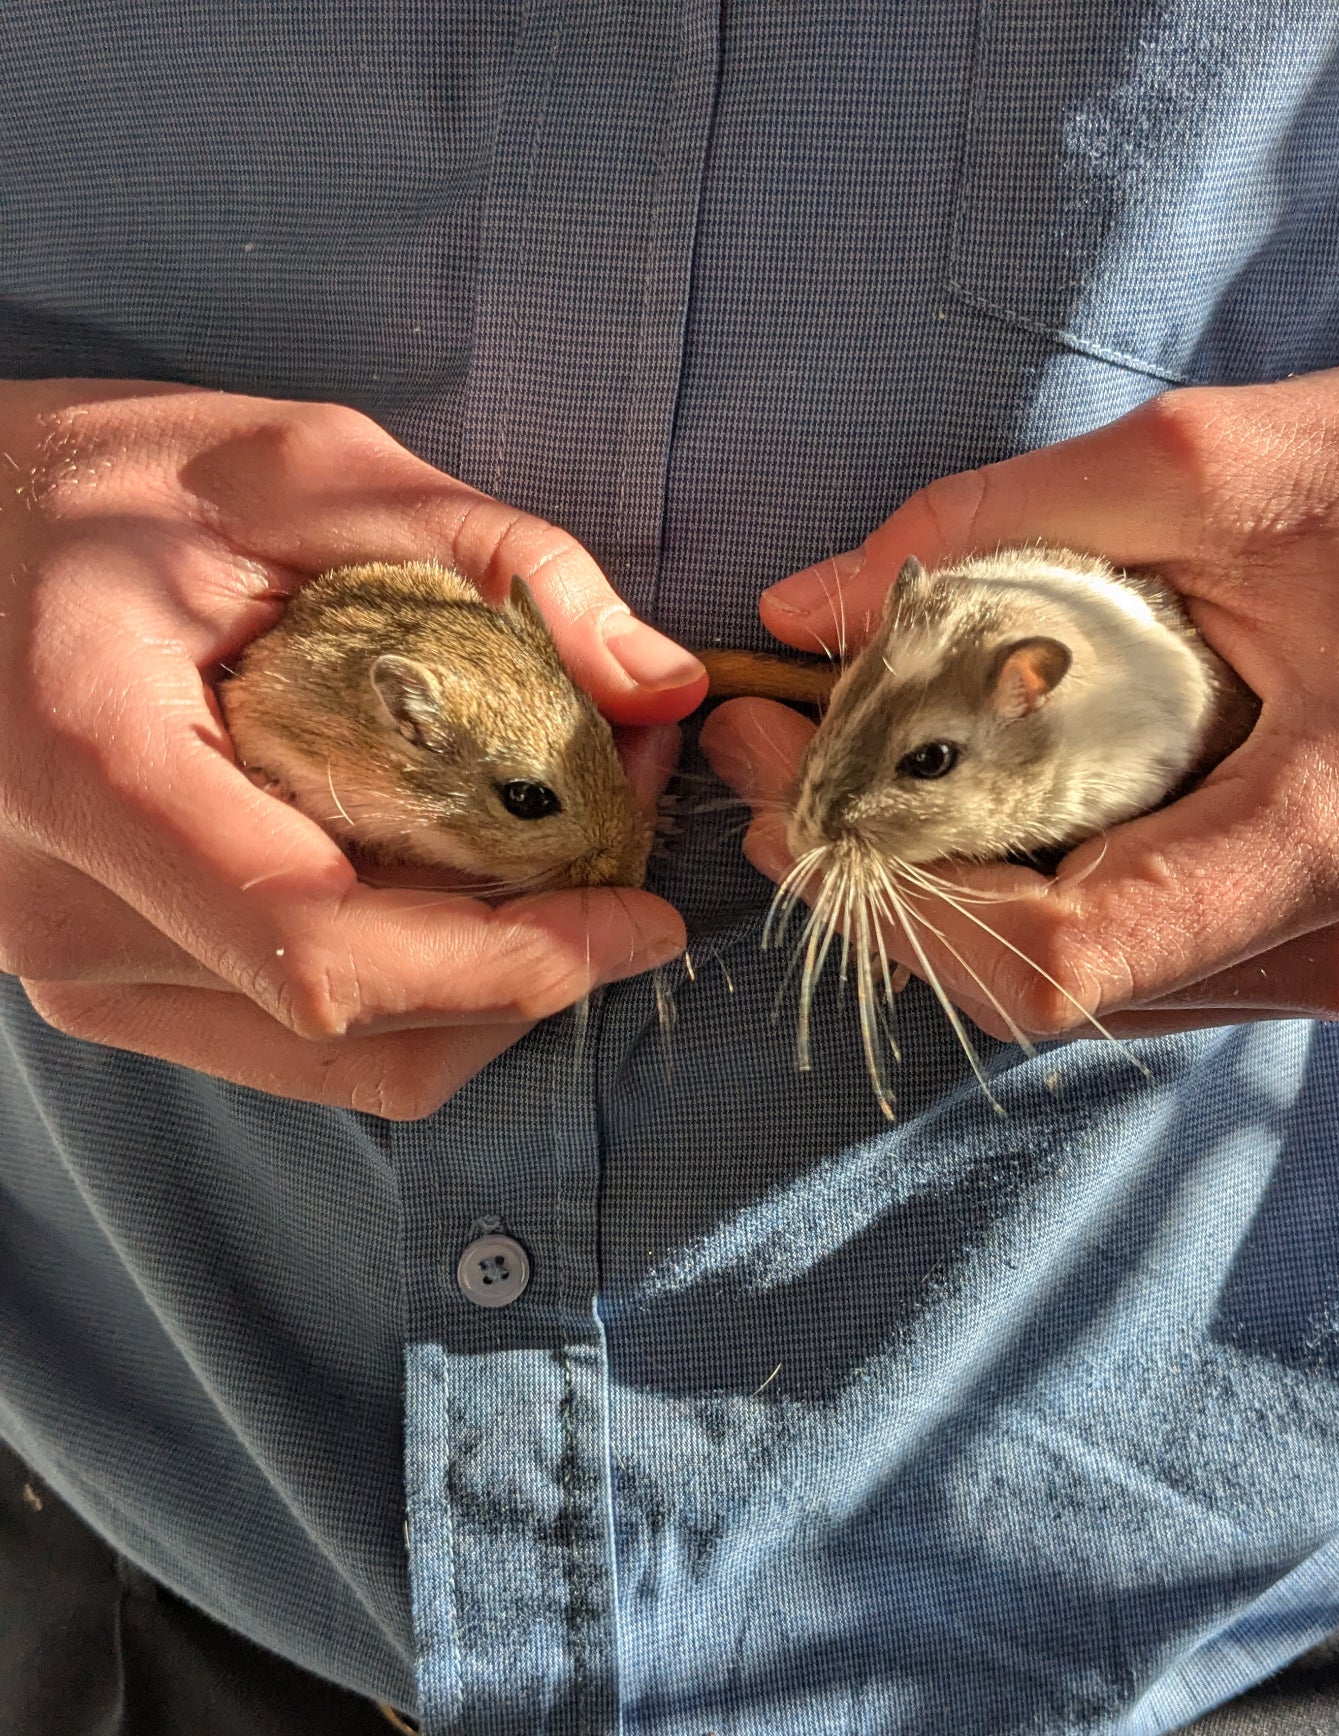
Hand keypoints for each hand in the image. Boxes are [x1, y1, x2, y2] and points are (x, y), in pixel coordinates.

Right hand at [0, 380, 705, 1115]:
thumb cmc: (83, 491)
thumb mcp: (288, 467)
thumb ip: (489, 558)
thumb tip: (661, 682)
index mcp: (97, 772)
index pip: (326, 944)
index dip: (510, 960)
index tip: (638, 918)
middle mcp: (72, 911)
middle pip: (363, 1022)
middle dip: (536, 958)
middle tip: (634, 841)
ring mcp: (84, 969)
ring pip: (348, 1060)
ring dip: (491, 983)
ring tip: (569, 856)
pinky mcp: (112, 985)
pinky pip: (304, 1040)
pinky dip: (421, 984)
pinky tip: (468, 884)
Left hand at [703, 358, 1338, 1039]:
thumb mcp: (1211, 464)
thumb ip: (994, 530)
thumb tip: (804, 606)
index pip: (1067, 956)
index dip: (898, 893)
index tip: (798, 784)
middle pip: (1044, 984)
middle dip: (886, 885)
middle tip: (781, 760)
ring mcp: (1331, 961)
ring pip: (1074, 987)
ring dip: (941, 892)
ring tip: (843, 769)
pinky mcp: (1310, 947)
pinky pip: (1124, 956)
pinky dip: (1019, 889)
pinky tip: (956, 801)